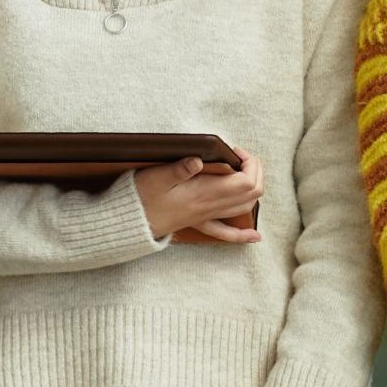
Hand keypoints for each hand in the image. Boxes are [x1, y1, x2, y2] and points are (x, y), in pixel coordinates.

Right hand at [134, 147, 264, 242]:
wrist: (131, 222)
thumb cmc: (142, 196)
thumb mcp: (156, 177)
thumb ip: (179, 169)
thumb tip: (198, 160)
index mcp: (204, 193)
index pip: (245, 180)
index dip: (249, 163)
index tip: (234, 150)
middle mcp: (211, 206)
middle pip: (252, 193)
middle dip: (256, 171)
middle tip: (241, 157)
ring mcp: (207, 216)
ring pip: (245, 208)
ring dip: (254, 191)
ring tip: (247, 175)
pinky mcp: (199, 222)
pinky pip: (227, 233)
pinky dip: (243, 234)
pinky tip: (254, 236)